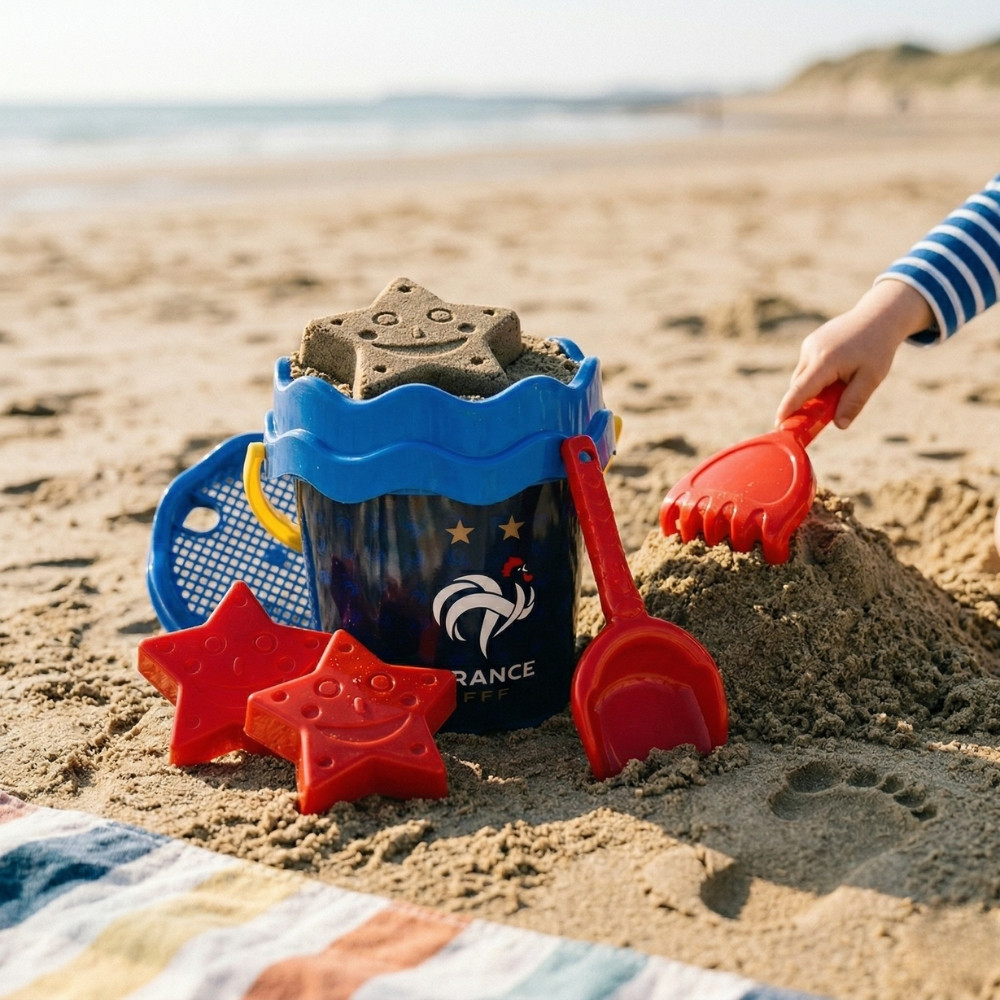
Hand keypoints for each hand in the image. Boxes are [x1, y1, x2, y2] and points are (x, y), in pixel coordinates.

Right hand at [776, 280, 933, 427]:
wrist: (878, 315)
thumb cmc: (877, 348)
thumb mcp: (871, 378)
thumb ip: (854, 402)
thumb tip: (840, 425)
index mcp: (825, 361)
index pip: (800, 390)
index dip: (788, 408)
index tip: (778, 423)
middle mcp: (811, 351)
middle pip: (799, 386)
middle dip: (806, 402)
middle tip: (822, 415)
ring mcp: (809, 344)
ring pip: (802, 377)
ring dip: (813, 388)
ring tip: (840, 385)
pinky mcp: (811, 341)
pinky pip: (807, 366)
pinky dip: (816, 376)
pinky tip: (838, 371)